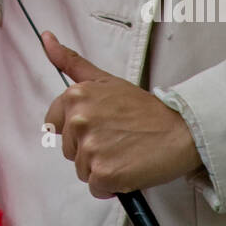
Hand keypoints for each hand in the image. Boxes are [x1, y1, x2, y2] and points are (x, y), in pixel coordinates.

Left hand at [41, 33, 200, 197]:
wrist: (180, 130)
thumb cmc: (145, 109)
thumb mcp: (105, 80)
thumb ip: (71, 62)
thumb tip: (46, 38)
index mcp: (75, 97)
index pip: (54, 126)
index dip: (77, 131)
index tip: (98, 128)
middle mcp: (78, 120)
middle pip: (69, 150)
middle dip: (90, 150)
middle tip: (118, 139)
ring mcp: (90, 147)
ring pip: (82, 170)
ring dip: (102, 167)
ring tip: (126, 152)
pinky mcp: (103, 172)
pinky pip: (97, 187)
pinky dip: (112, 185)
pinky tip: (129, 167)